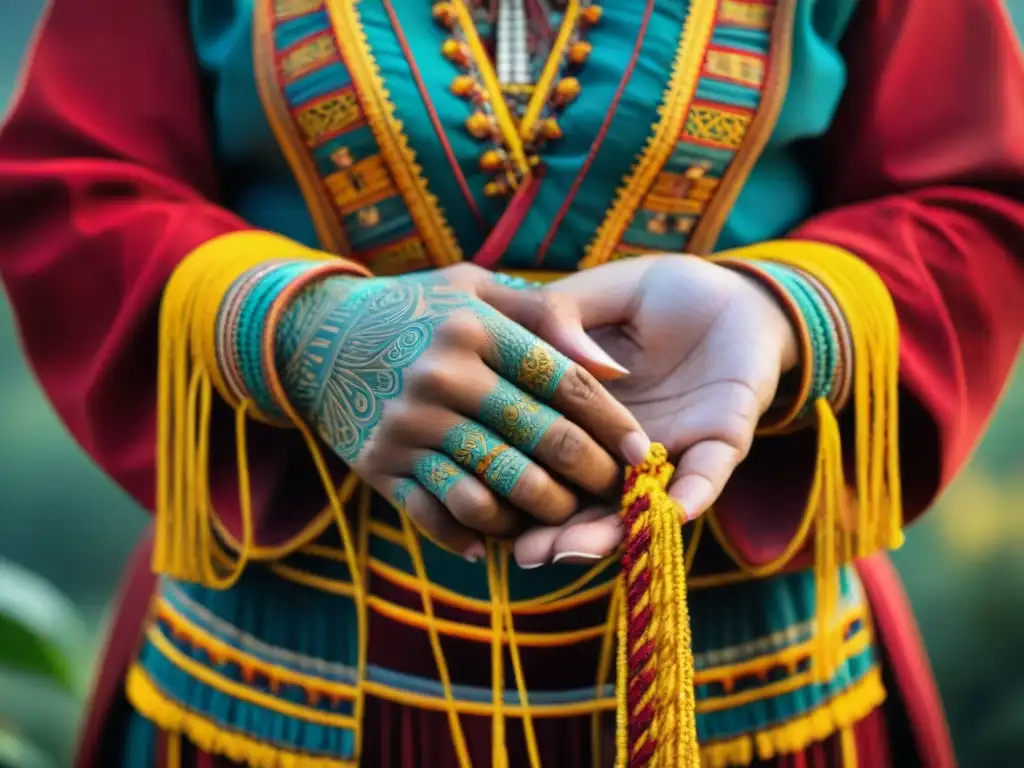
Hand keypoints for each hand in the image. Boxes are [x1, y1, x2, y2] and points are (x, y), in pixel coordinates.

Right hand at [274, 264, 649, 559]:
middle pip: (538, 441)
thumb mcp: (475, 286)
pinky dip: (472, 536)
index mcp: (473, 328)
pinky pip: (438, 516)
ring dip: (540, 513)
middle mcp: (440, 378)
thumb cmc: (415, 308)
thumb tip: (614, 369)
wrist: (315, 336)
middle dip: (590, 475)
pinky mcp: (378, 466)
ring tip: (564, 515)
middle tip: (616, 491)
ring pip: (494, 491)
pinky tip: (497, 541)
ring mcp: (406, 427)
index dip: (612, 423)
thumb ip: (548, 315)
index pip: (562, 382)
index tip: (642, 452)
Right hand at [509, 255, 799, 566]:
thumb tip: (536, 360)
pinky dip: (690, 495)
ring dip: (610, 531)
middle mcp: (625, 445)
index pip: (546, 459)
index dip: (518, 484)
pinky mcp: (723, 438)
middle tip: (526, 555)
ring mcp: (673, 446)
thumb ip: (556, 320)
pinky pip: (706, 475)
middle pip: (585, 499)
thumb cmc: (657, 292)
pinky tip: (671, 513)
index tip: (485, 508)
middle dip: (557, 531)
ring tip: (574, 551)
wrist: (729, 286)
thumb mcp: (590, 298)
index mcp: (587, 416)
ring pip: (638, 502)